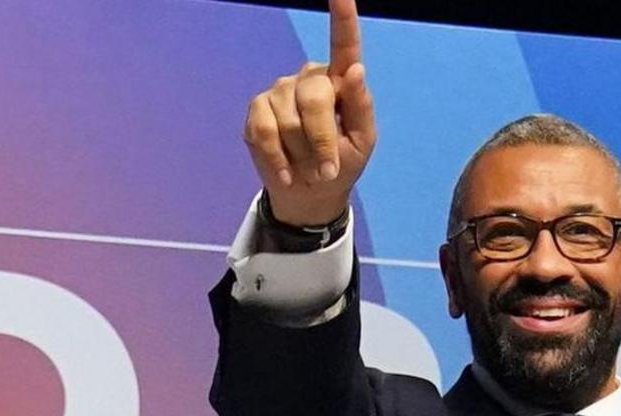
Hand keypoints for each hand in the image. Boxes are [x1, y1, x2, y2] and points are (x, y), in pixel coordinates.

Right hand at [244, 0, 374, 232]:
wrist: (311, 193)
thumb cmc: (342, 163)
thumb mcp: (362, 141)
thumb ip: (361, 108)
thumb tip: (354, 70)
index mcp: (340, 80)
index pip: (344, 44)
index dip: (343, 18)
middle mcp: (309, 77)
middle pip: (314, 98)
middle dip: (321, 140)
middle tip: (327, 168)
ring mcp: (280, 90)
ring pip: (288, 121)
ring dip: (302, 154)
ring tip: (307, 167)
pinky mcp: (257, 109)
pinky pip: (265, 132)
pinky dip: (277, 159)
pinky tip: (287, 172)